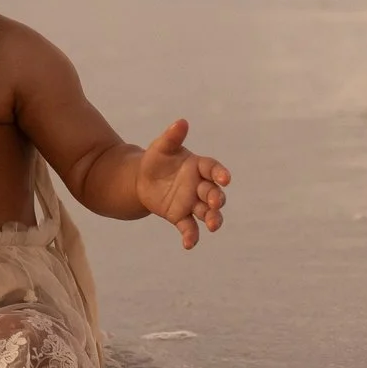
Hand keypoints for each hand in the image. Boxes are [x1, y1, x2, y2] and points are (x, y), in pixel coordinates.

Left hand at [136, 119, 230, 249]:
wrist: (141, 179)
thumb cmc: (156, 159)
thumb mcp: (161, 146)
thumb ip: (172, 137)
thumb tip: (181, 122)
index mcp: (198, 166)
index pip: (213, 169)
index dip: (220, 173)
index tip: (225, 179)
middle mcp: (199, 186)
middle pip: (213, 193)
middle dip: (217, 199)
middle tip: (215, 203)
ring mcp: (192, 203)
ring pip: (207, 213)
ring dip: (212, 219)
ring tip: (212, 226)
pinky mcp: (180, 216)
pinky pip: (189, 228)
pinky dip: (191, 237)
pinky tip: (188, 244)